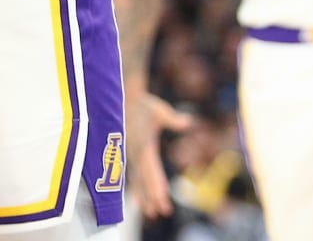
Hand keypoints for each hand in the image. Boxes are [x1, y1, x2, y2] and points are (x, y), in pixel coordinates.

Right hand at [125, 91, 191, 218]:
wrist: (123, 98)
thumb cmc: (143, 104)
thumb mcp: (159, 110)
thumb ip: (174, 120)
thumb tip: (189, 122)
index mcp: (144, 145)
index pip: (151, 170)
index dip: (156, 186)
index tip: (162, 201)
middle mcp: (135, 153)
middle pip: (144, 179)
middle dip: (151, 196)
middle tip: (159, 212)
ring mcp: (130, 154)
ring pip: (137, 179)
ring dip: (143, 195)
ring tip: (149, 212)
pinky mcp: (128, 154)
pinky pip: (132, 174)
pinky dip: (136, 188)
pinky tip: (137, 199)